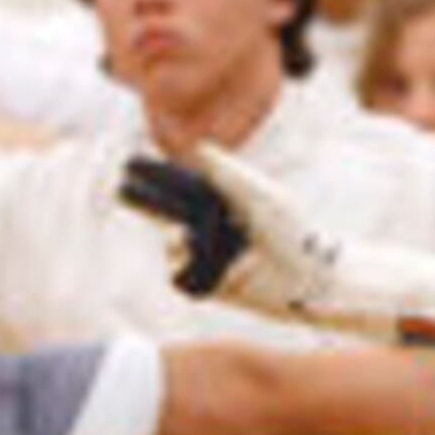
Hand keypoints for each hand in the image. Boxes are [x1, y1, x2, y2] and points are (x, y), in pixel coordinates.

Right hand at [118, 140, 336, 307]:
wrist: (314, 278)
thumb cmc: (296, 232)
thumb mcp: (263, 196)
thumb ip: (230, 173)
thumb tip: (199, 148)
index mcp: (224, 202)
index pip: (181, 186)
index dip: (156, 177)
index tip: (131, 164)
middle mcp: (214, 229)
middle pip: (168, 213)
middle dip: (145, 202)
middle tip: (121, 189)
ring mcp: (211, 258)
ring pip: (172, 246)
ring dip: (175, 240)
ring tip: (189, 236)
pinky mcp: (212, 286)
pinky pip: (181, 277)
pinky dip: (183, 269)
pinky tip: (196, 260)